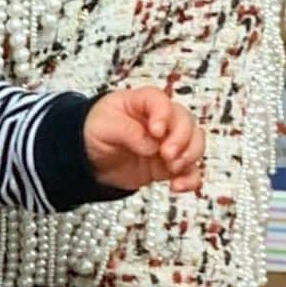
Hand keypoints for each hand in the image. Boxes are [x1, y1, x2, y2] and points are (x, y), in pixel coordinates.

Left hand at [85, 86, 203, 192]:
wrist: (91, 160)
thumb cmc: (95, 132)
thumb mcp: (103, 126)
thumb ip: (127, 131)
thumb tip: (151, 145)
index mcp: (140, 102)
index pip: (160, 101)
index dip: (163, 114)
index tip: (156, 131)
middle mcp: (159, 120)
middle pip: (185, 120)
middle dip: (182, 138)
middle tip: (167, 154)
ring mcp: (166, 142)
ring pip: (194, 142)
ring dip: (190, 156)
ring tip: (172, 168)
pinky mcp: (168, 164)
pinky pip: (190, 170)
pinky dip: (190, 179)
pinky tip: (177, 186)